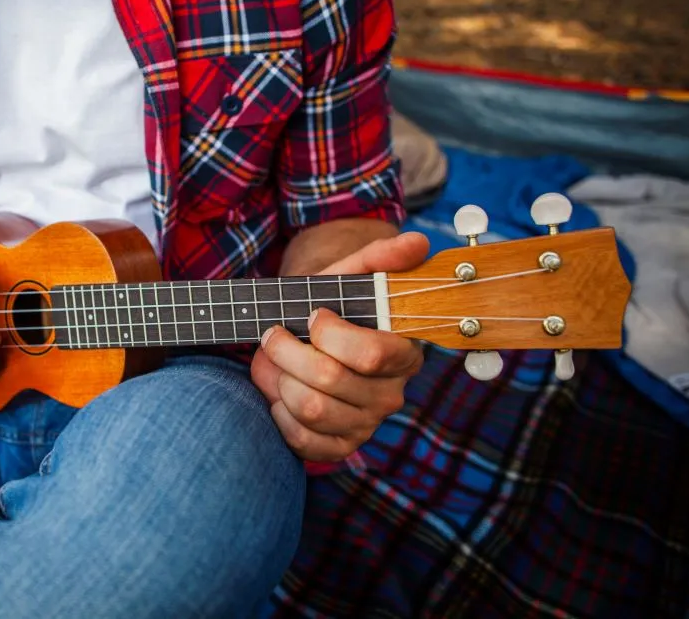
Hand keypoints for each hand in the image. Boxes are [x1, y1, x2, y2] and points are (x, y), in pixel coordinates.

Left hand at [251, 232, 428, 461]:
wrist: (310, 333)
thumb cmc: (331, 304)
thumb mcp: (351, 274)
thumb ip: (381, 257)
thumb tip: (416, 242)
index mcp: (403, 353)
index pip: (369, 354)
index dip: (330, 333)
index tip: (313, 315)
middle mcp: (391, 394)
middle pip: (329, 380)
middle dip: (287, 351)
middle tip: (272, 334)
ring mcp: (366, 423)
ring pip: (311, 409)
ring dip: (279, 379)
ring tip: (274, 361)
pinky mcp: (340, 446)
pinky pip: (303, 440)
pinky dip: (280, 413)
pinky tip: (280, 390)